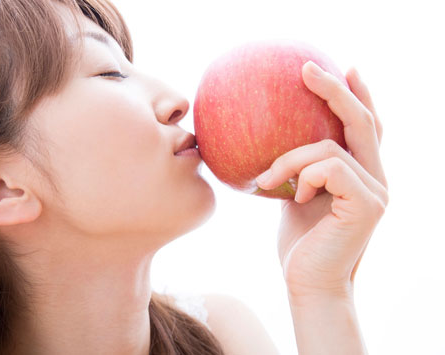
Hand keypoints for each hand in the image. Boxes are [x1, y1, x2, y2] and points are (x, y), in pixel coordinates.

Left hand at [256, 61, 387, 297]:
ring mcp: (376, 191)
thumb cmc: (299, 243)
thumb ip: (300, 170)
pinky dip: (303, 175)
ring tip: (266, 178)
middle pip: (362, 122)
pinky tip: (293, 197)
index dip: (357, 96)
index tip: (342, 69)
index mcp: (360, 174)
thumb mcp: (297, 195)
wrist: (308, 283)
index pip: (366, 128)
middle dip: (336, 91)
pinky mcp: (367, 204)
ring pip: (331, 147)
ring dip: (290, 159)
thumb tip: (271, 142)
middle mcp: (376, 178)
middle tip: (306, 69)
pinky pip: (330, 167)